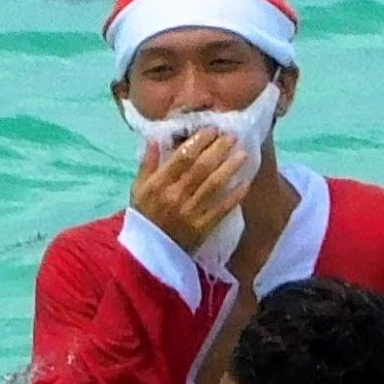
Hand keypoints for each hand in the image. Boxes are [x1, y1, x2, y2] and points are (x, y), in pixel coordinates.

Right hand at [133, 124, 260, 253]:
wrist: (147, 254)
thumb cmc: (144, 217)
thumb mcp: (138, 189)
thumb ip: (147, 164)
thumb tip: (155, 139)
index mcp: (158, 184)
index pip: (182, 158)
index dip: (199, 141)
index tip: (212, 129)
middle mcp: (175, 196)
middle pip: (201, 168)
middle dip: (218, 150)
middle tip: (232, 137)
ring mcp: (189, 213)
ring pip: (213, 185)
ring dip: (229, 168)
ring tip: (243, 154)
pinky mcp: (201, 228)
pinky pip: (221, 210)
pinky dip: (234, 197)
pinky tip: (245, 184)